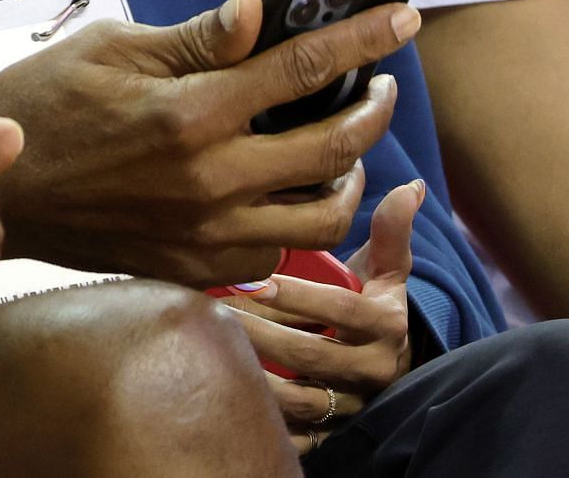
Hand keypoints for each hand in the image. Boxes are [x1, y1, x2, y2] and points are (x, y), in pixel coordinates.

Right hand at [0, 0, 413, 284]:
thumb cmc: (41, 103)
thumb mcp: (108, 48)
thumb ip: (195, 38)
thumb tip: (256, 8)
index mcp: (187, 113)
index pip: (301, 70)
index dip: (361, 40)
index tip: (400, 20)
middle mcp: (209, 180)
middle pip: (334, 148)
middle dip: (372, 108)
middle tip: (377, 85)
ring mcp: (205, 233)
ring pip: (322, 215)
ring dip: (347, 175)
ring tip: (338, 145)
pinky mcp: (194, 267)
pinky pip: (276, 252)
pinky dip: (295, 220)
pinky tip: (279, 189)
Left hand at [226, 181, 421, 454]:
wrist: (391, 367)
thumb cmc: (375, 305)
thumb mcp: (388, 271)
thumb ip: (392, 231)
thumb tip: (411, 185)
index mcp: (386, 327)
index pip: (341, 312)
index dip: (299, 297)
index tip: (255, 281)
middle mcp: (374, 371)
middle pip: (311, 357)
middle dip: (260, 334)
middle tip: (212, 309)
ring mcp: (353, 405)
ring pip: (300, 400)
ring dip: (254, 376)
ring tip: (211, 346)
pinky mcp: (334, 432)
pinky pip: (299, 436)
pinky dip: (265, 422)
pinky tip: (228, 396)